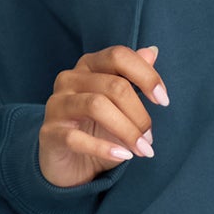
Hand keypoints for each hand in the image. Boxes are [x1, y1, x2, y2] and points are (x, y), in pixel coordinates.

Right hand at [37, 42, 168, 185]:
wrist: (67, 162)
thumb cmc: (96, 129)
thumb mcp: (119, 104)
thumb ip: (133, 77)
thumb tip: (152, 51)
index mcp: (88, 66)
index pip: (119, 56)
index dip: (146, 75)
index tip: (164, 100)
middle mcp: (69, 79)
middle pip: (113, 85)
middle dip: (139, 114)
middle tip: (150, 138)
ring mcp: (57, 105)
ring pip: (97, 106)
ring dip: (127, 131)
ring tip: (142, 150)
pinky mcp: (49, 133)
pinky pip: (77, 138)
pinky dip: (105, 148)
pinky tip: (124, 157)